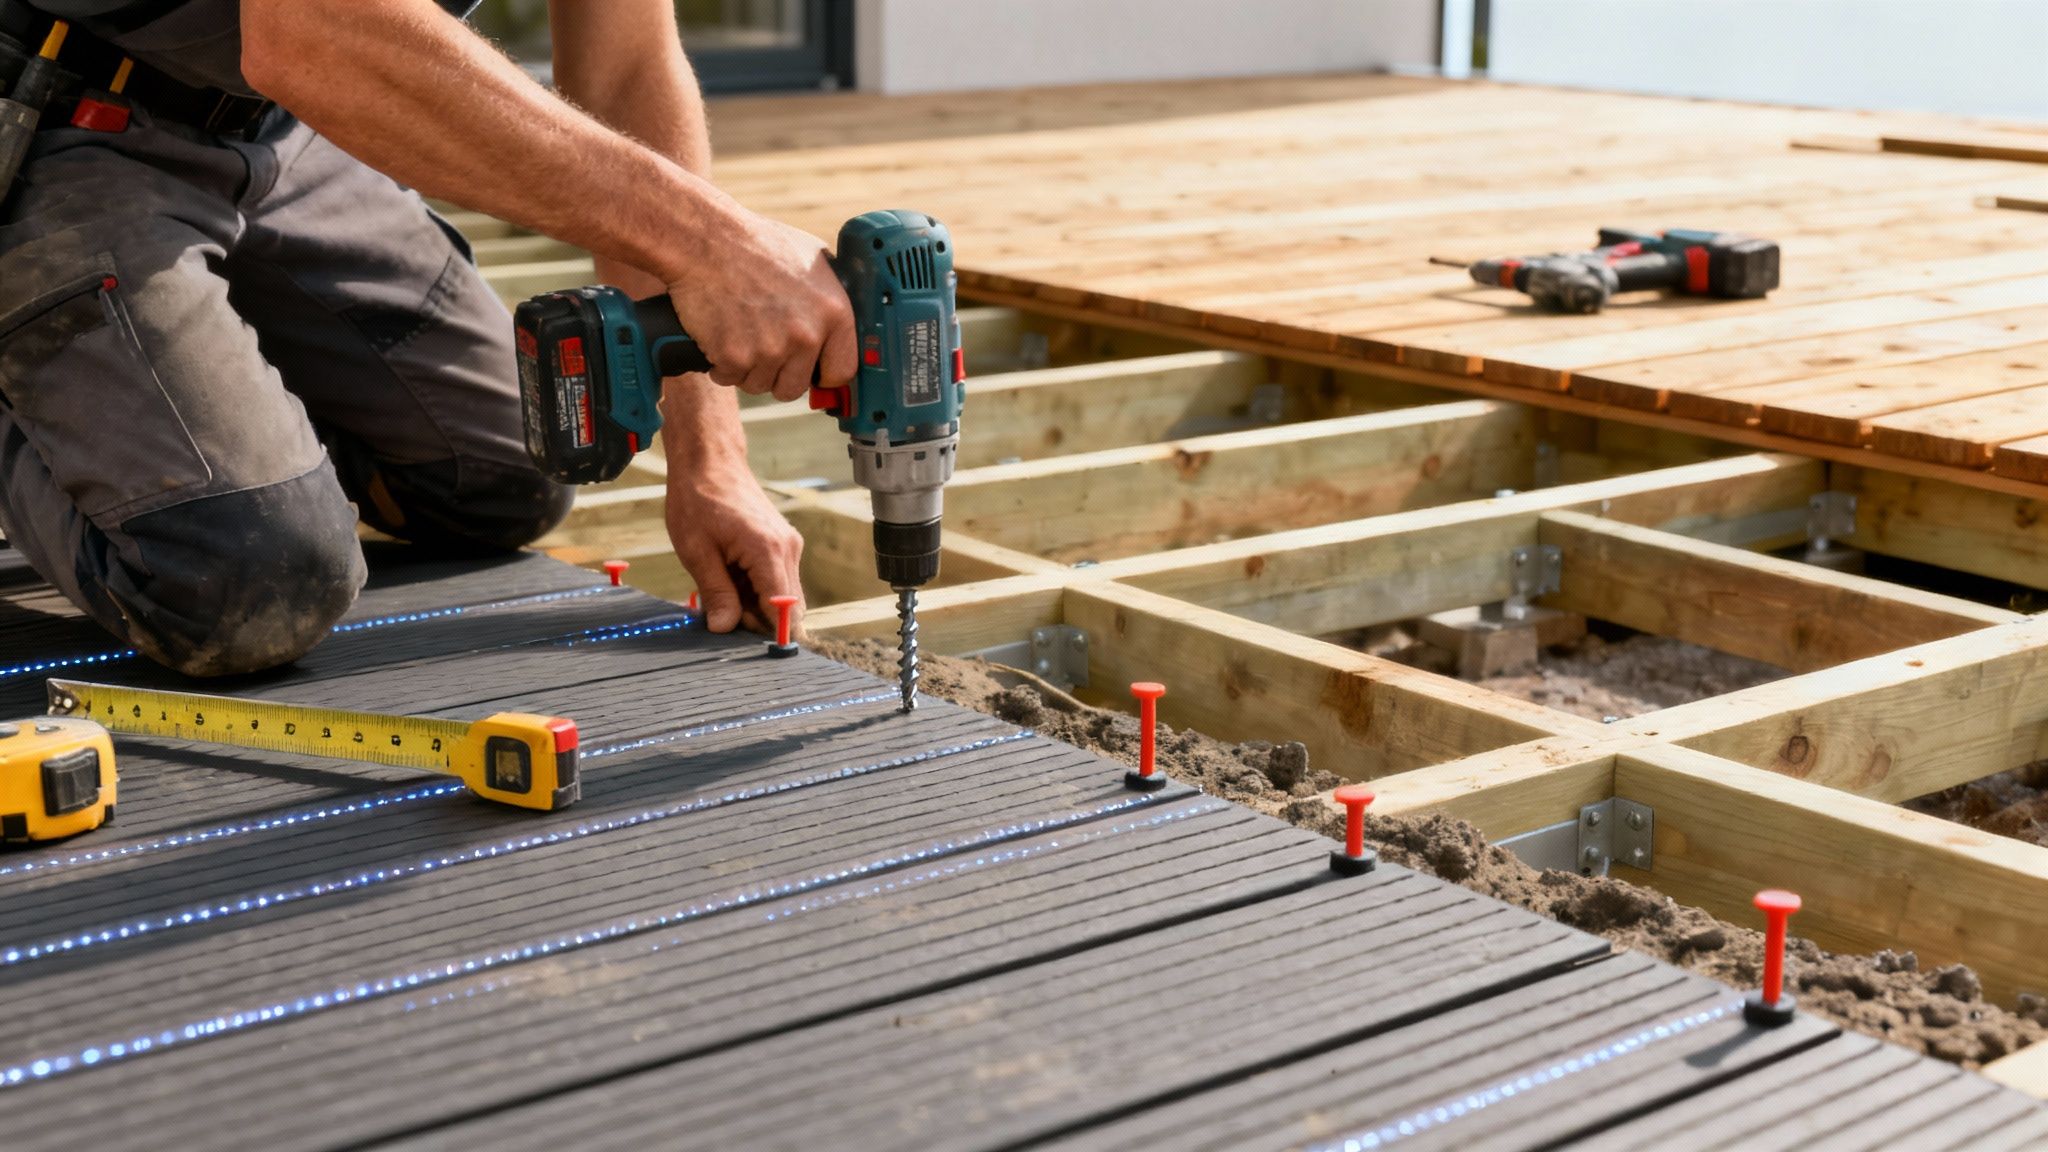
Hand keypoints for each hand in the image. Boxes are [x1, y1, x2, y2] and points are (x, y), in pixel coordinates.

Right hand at [664, 208, 857, 402]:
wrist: (706, 240)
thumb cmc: (758, 245)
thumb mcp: (813, 259)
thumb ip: (832, 296)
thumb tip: (842, 323)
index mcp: (834, 313)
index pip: (842, 372)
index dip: (823, 374)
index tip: (811, 372)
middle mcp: (806, 335)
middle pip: (794, 388)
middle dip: (777, 374)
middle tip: (763, 348)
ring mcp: (770, 349)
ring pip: (759, 385)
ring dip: (747, 368)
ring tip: (739, 332)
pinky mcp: (734, 356)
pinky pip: (729, 378)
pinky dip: (721, 364)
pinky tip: (719, 334)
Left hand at [664, 458, 803, 633]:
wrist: (710, 461)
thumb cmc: (698, 500)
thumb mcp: (697, 552)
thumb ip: (716, 593)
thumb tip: (724, 629)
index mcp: (768, 551)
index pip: (783, 609)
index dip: (767, 633)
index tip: (742, 644)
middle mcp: (787, 549)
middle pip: (788, 608)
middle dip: (758, 620)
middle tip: (721, 613)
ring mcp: (789, 546)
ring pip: (783, 596)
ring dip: (755, 603)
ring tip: (721, 588)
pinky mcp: (783, 544)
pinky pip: (777, 579)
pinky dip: (756, 588)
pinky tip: (729, 576)